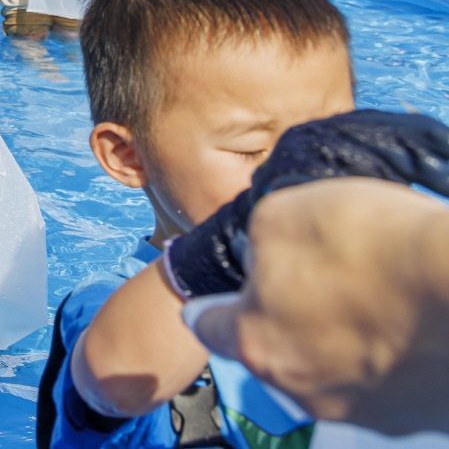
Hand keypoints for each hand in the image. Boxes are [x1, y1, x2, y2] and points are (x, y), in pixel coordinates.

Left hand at [189, 179, 448, 435]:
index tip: (214, 302)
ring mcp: (369, 412)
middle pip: (280, 352)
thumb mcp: (279, 215)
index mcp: (257, 343)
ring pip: (340, 373)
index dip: (212, 307)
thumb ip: (258, 245)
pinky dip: (397, 356)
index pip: (210, 328)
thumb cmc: (370, 245)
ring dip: (347, 341)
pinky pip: (394, 383)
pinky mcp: (421, 415)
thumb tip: (265, 260)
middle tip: (322, 283)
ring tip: (376, 298)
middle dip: (291, 319)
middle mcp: (307, 392)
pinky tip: (412, 321)